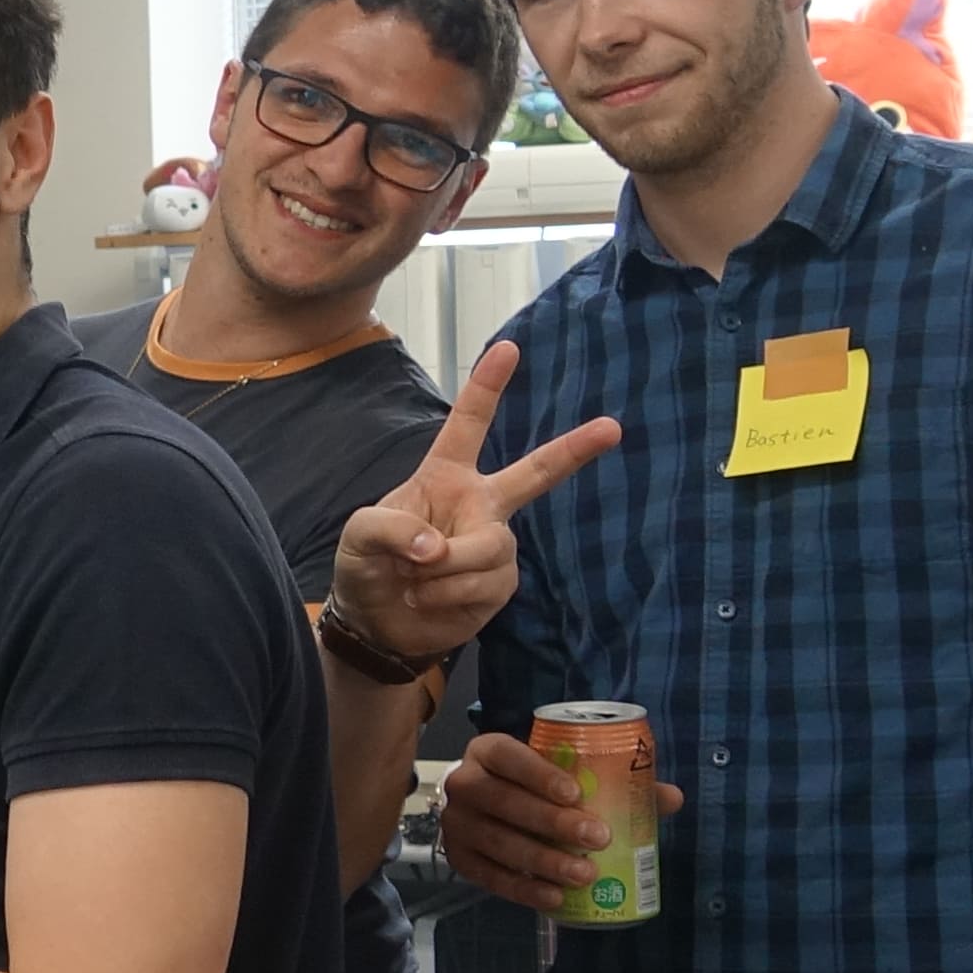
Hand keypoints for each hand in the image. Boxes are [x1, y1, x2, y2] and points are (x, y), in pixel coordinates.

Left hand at [330, 338, 623, 666]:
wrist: (376, 624)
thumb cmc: (367, 565)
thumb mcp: (359, 535)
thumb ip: (391, 529)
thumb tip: (438, 549)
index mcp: (444, 476)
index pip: (468, 426)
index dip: (487, 387)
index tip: (509, 348)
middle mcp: (479, 504)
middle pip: (535, 473)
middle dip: (574, 449)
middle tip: (613, 427)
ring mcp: (495, 544)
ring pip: (488, 549)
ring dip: (442, 572)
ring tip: (413, 581)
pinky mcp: (500, 583)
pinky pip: (483, 585)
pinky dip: (447, 596)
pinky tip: (429, 600)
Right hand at [436, 732, 682, 909]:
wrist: (484, 809)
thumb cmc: (534, 787)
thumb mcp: (563, 773)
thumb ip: (615, 781)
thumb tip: (671, 798)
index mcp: (489, 751)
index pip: (508, 756)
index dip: (539, 774)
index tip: (576, 794)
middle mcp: (464, 783)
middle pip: (503, 802)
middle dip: (551, 822)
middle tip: (597, 838)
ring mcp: (456, 823)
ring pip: (498, 842)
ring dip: (543, 861)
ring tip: (584, 875)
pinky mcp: (458, 859)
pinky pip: (489, 877)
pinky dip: (523, 890)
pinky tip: (556, 898)